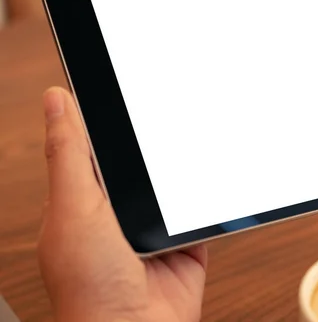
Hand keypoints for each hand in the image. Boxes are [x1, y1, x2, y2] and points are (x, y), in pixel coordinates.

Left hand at [38, 87, 206, 321]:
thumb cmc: (90, 285)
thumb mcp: (73, 207)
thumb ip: (69, 155)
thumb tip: (55, 100)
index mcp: (83, 197)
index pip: (94, 142)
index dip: (108, 112)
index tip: (127, 79)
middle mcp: (117, 209)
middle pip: (140, 158)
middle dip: (154, 138)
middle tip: (173, 100)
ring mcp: (152, 225)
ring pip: (173, 180)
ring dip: (183, 167)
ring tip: (198, 130)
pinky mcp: (185, 239)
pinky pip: (200, 208)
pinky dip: (208, 196)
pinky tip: (215, 175)